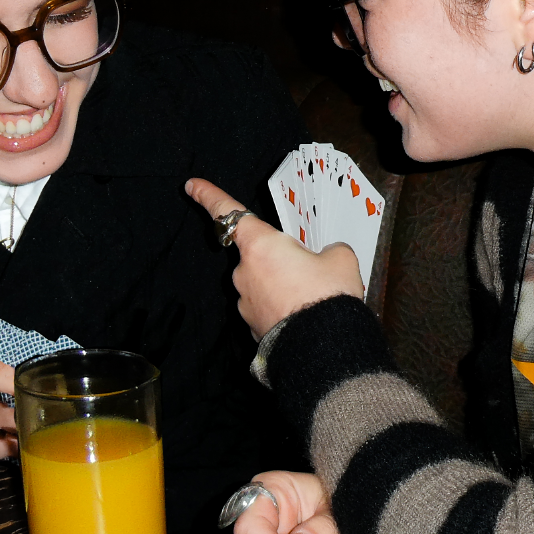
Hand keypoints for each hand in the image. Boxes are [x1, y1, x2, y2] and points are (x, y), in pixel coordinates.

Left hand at [186, 178, 364, 339]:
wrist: (323, 348)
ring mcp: (245, 302)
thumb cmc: (328, 295)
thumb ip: (330, 250)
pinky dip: (282, 309)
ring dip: (282, 287)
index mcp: (261, 245)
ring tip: (313, 298)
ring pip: (264, 284)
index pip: (229, 213)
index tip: (192, 186)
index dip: (210, 196)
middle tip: (311, 270)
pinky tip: (306, 316)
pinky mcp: (251, 327)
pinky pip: (267, 309)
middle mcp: (244, 272)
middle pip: (258, 255)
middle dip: (279, 260)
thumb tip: (328, 255)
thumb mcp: (341, 260)